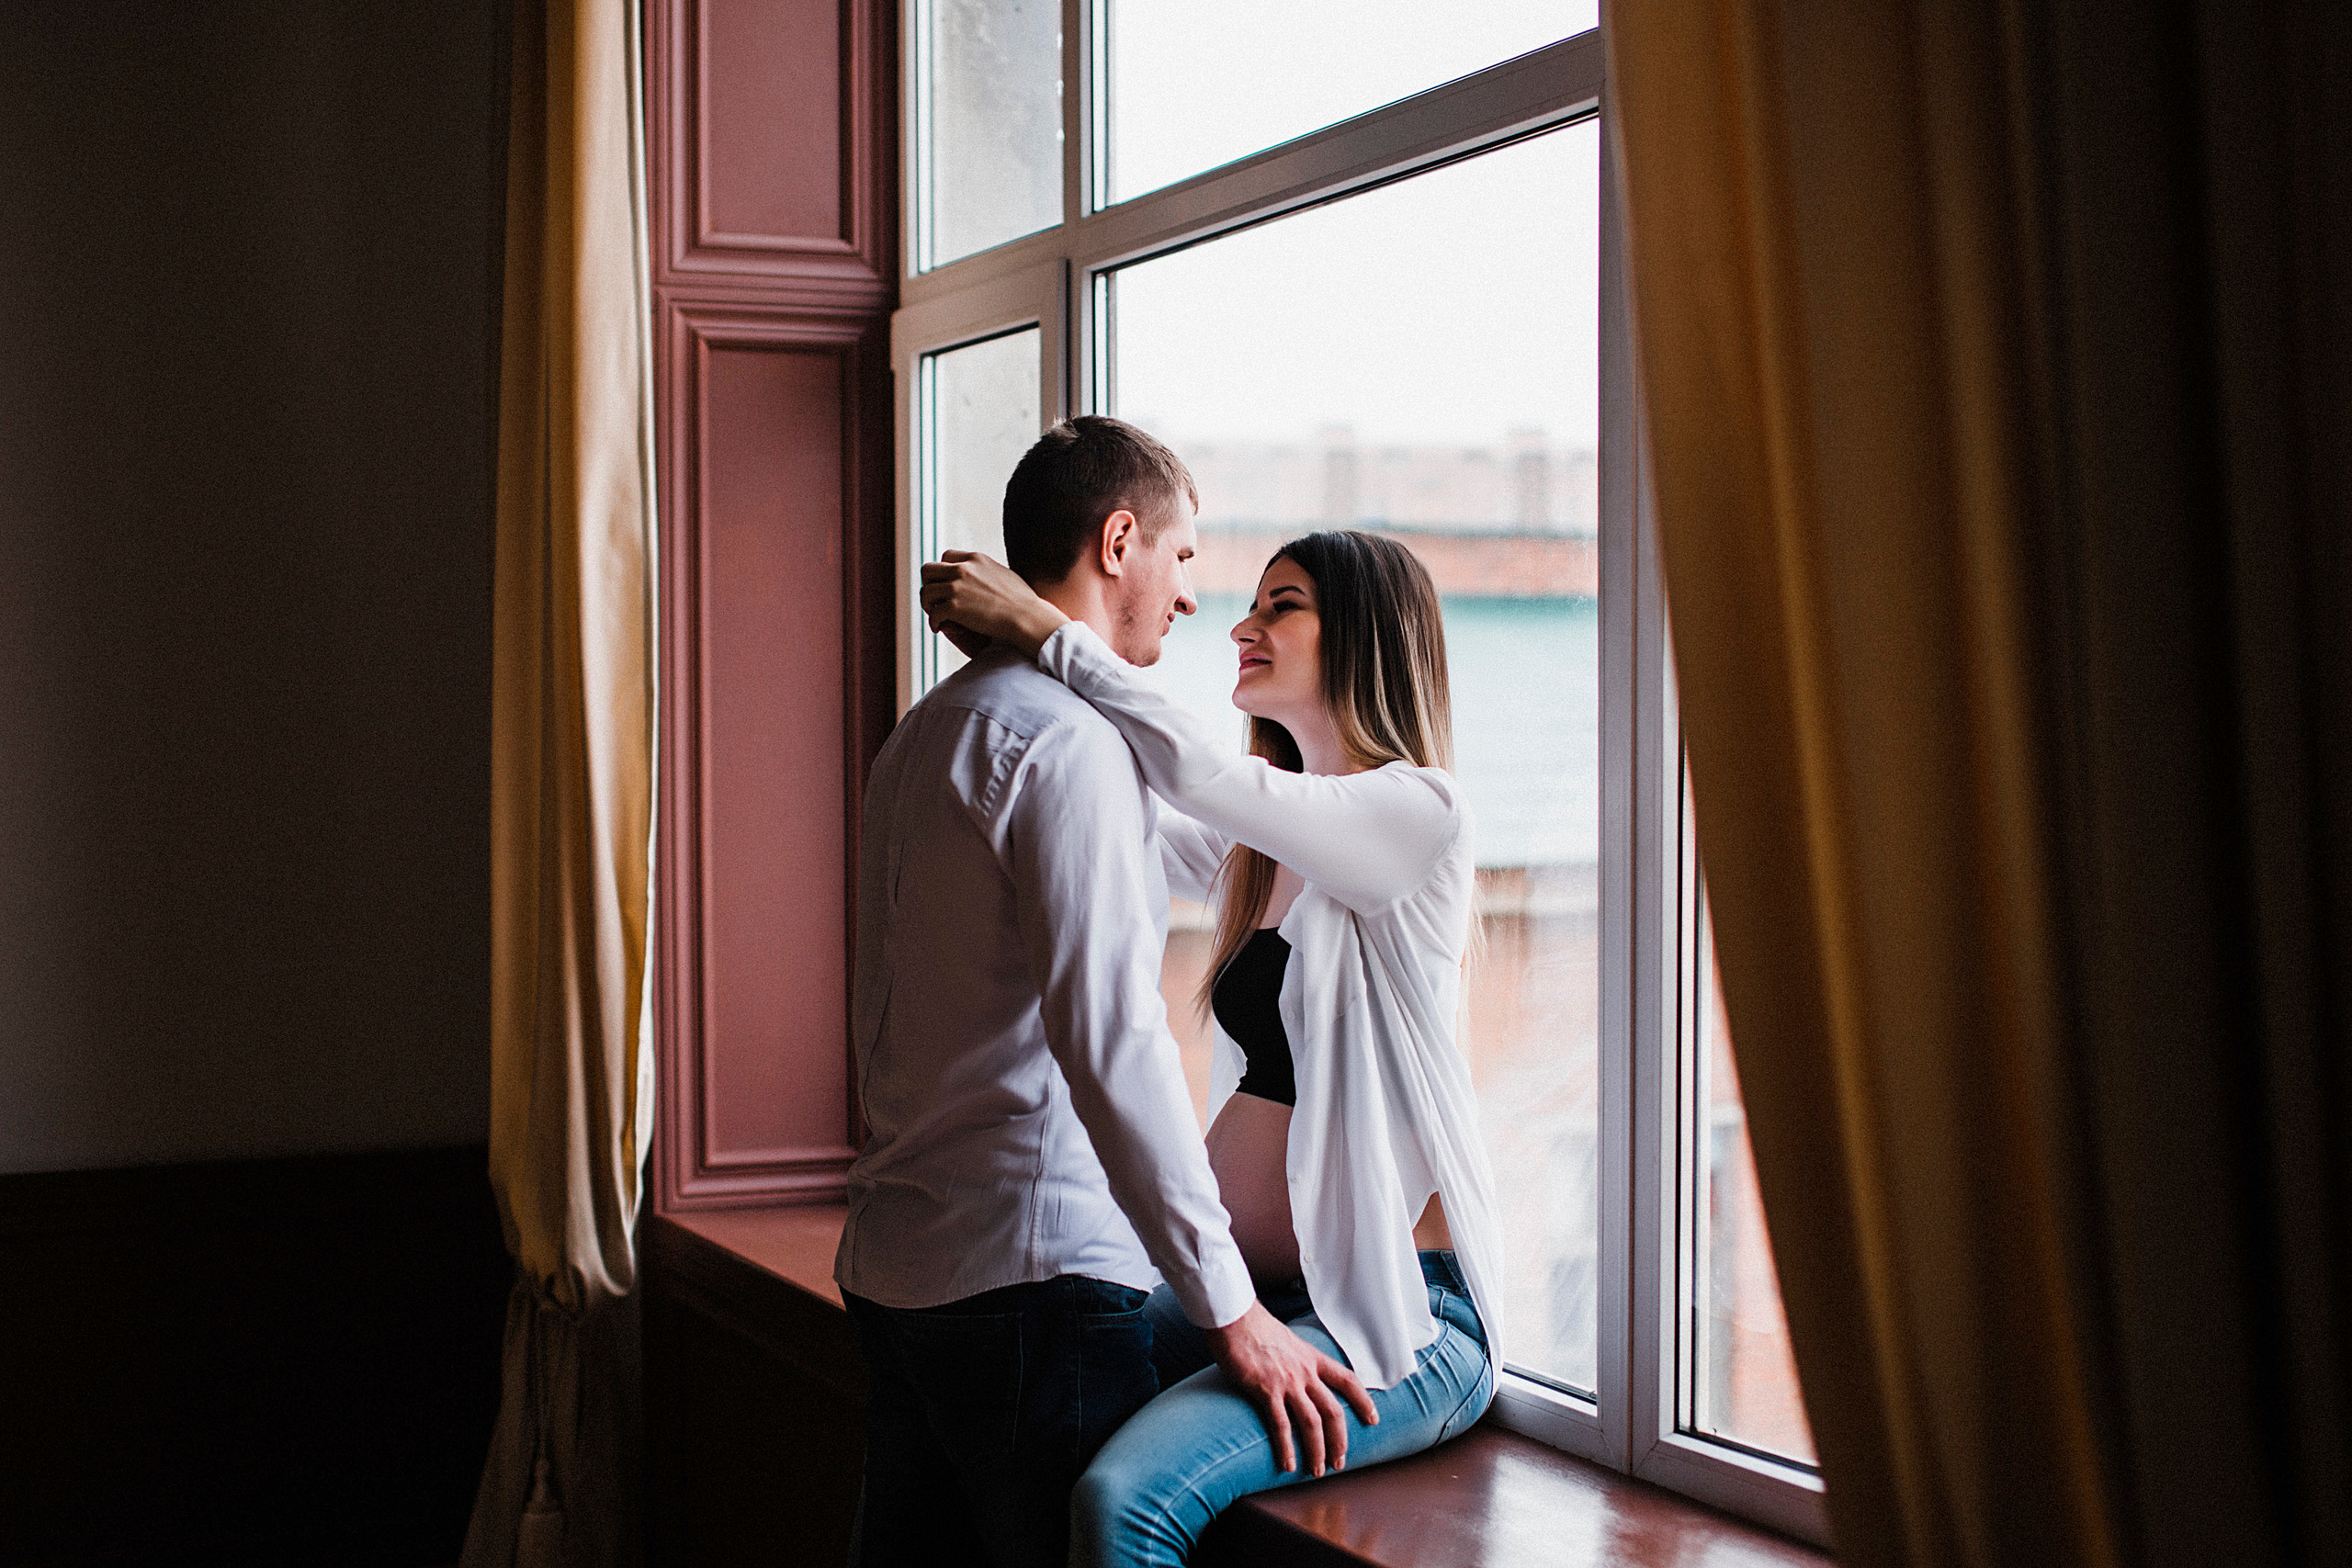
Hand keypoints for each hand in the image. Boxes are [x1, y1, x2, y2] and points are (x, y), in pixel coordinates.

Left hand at [919, 551, 1068, 657]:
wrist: (1026, 616)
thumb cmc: (1022, 601)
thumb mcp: (1003, 573)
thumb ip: (987, 571)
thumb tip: (984, 576)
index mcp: (975, 559)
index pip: (946, 556)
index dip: (942, 571)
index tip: (945, 584)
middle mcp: (963, 569)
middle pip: (928, 570)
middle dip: (928, 584)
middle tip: (934, 599)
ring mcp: (957, 587)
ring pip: (926, 592)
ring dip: (927, 605)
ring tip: (935, 615)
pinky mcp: (955, 607)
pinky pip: (934, 614)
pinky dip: (933, 622)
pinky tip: (939, 628)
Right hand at [1202, 1302, 1377, 1476]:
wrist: (1235, 1317)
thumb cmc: (1254, 1327)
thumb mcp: (1287, 1340)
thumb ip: (1296, 1359)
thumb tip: (1295, 1371)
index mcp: (1313, 1358)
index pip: (1348, 1381)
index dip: (1363, 1402)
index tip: (1373, 1419)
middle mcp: (1305, 1372)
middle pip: (1333, 1411)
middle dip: (1339, 1440)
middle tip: (1339, 1462)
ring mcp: (1287, 1382)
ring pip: (1312, 1423)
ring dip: (1317, 1451)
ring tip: (1317, 1471)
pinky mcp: (1266, 1390)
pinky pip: (1281, 1425)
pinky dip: (1286, 1447)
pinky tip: (1288, 1464)